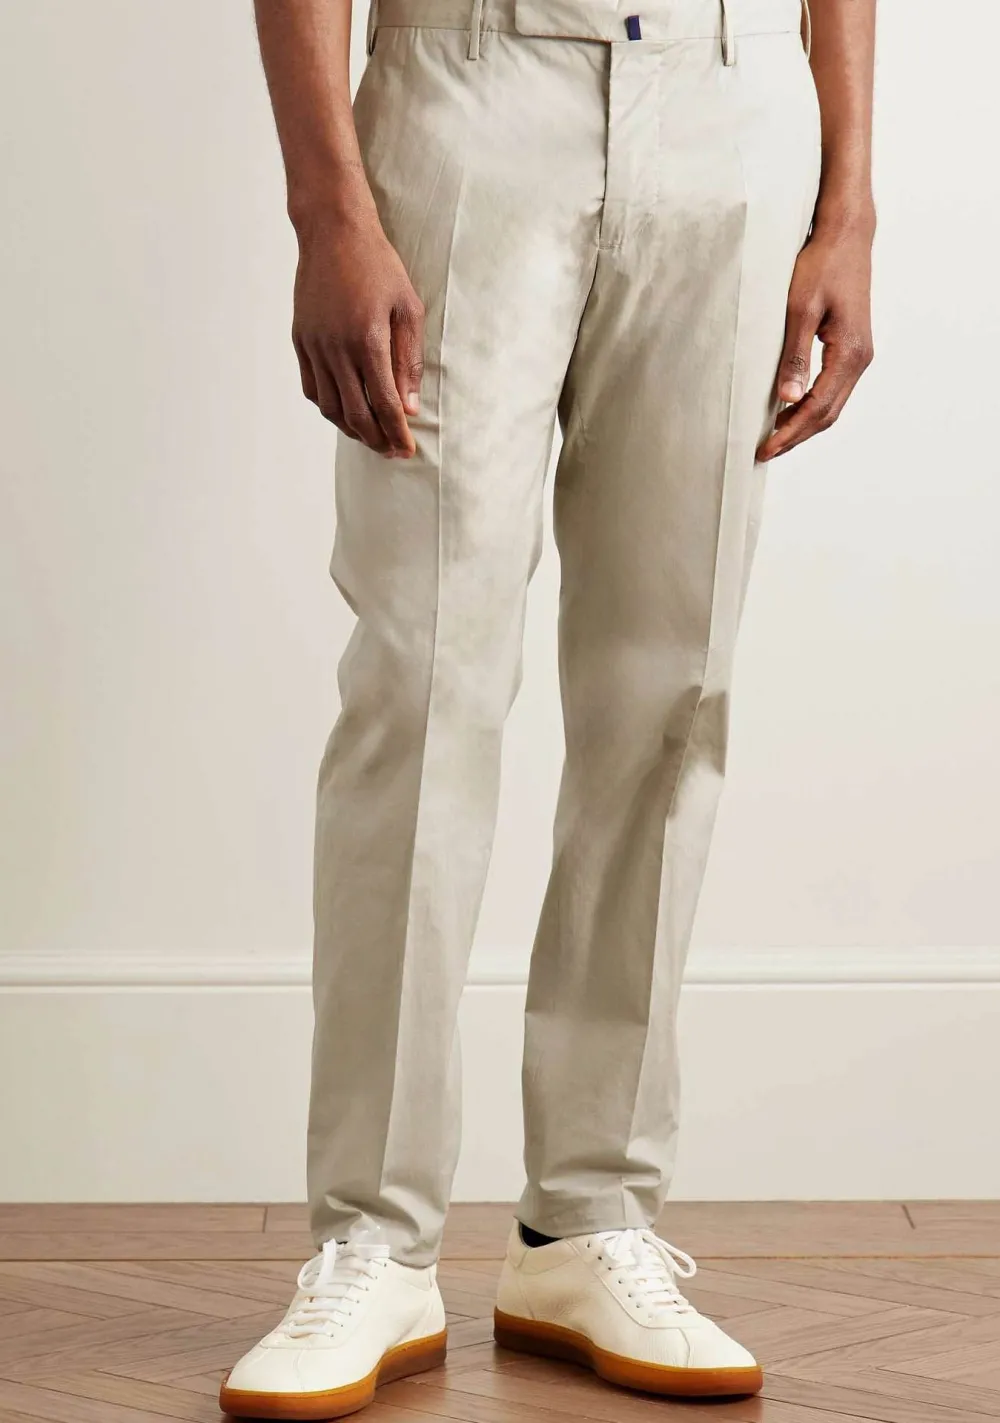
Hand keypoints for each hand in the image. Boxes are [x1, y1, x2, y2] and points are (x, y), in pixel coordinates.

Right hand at [292, 208, 423, 457]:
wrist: (333, 232)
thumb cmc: (379, 266)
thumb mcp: (408, 308)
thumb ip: (409, 361)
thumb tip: (409, 408)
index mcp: (368, 341)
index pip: (385, 404)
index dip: (397, 433)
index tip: (407, 450)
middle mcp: (337, 349)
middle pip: (356, 414)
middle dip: (376, 439)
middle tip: (391, 450)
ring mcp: (314, 345)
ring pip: (330, 407)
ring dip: (351, 429)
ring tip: (370, 436)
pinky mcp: (301, 340)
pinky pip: (312, 388)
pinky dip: (328, 407)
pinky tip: (345, 411)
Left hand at [757, 215, 874, 460]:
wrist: (846, 235)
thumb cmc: (822, 264)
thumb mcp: (801, 309)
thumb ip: (795, 356)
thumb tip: (788, 399)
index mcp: (851, 353)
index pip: (818, 408)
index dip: (790, 432)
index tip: (765, 449)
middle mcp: (860, 359)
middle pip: (828, 414)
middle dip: (796, 436)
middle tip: (764, 452)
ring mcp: (858, 355)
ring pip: (831, 404)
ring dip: (803, 425)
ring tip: (774, 439)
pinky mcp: (851, 348)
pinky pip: (832, 389)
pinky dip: (811, 407)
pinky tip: (789, 410)